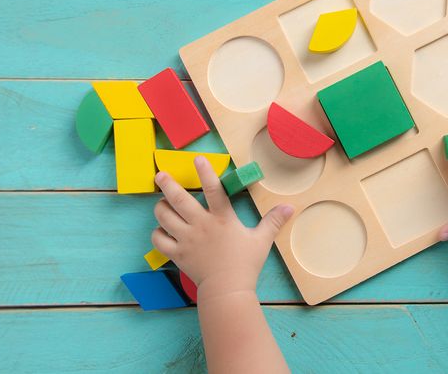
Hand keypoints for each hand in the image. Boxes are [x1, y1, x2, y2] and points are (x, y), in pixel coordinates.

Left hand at [151, 156, 293, 299]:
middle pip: (179, 199)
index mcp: (222, 219)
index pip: (213, 190)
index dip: (205, 172)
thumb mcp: (262, 240)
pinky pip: (159, 239)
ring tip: (162, 202)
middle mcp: (201, 225)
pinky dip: (157, 232)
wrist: (228, 290)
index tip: (197, 158)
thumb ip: (273, 221)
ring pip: (164, 217)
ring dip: (161, 207)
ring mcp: (186, 240)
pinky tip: (162, 229)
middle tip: (160, 175)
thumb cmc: (245, 264)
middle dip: (167, 184)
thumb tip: (290, 207)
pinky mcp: (177, 254)